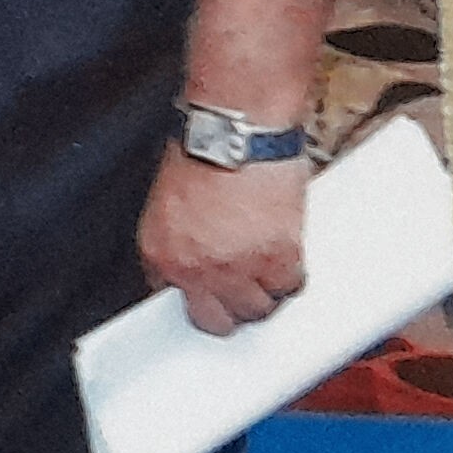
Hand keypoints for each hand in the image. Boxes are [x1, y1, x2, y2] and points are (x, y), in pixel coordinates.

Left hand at [140, 144, 308, 334]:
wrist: (233, 132)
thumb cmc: (201, 153)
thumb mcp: (167, 204)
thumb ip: (177, 242)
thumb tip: (191, 265)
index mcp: (161, 253)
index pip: (175, 303)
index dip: (200, 300)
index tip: (212, 299)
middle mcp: (195, 267)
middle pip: (216, 320)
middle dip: (230, 310)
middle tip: (243, 292)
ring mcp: (237, 267)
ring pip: (257, 309)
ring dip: (263, 294)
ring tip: (266, 271)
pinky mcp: (277, 257)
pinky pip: (290, 287)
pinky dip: (291, 276)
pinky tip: (286, 257)